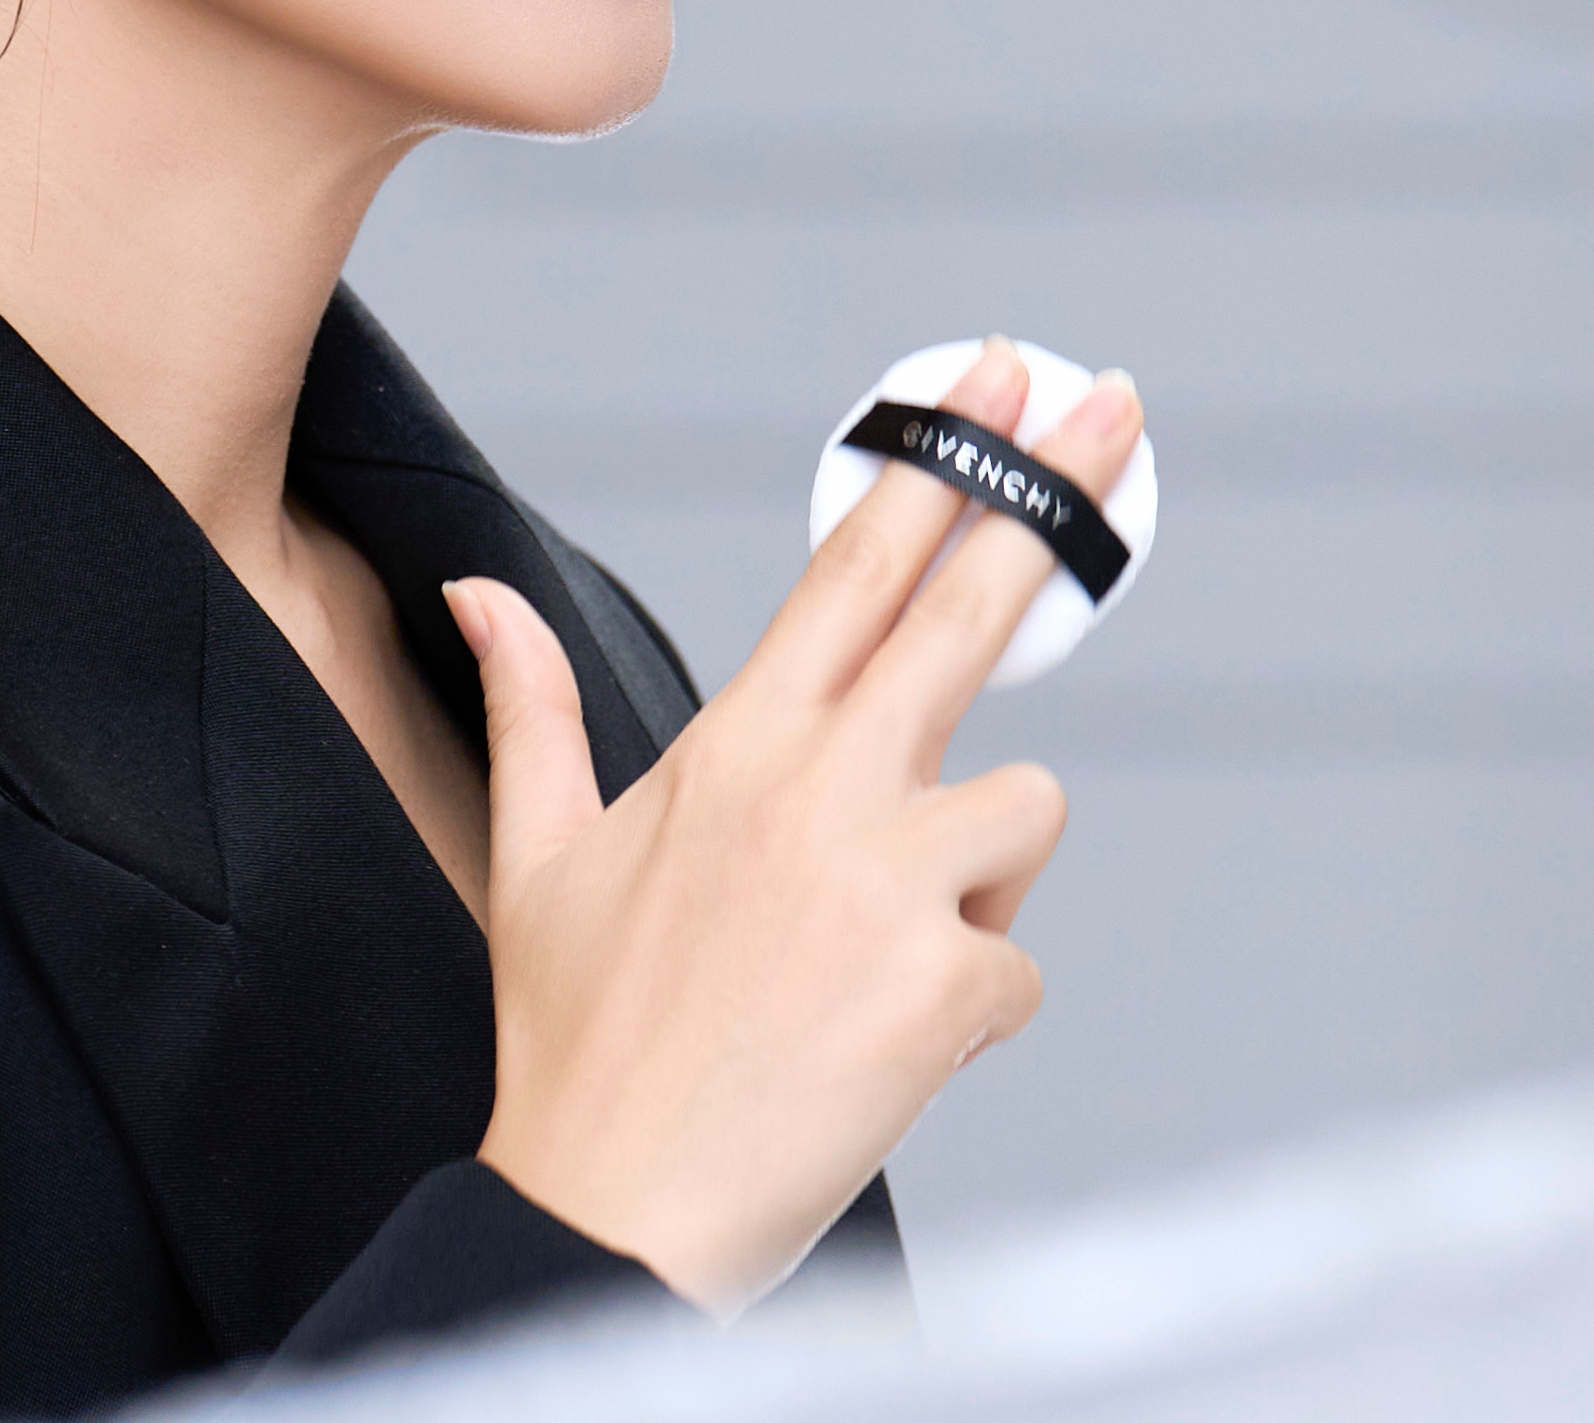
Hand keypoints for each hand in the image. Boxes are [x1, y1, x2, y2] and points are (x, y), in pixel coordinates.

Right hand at [454, 336, 1141, 1315]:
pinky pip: (1017, 966)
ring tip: (866, 965)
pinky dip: (966, 1013)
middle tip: (1114, 407)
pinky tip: (877, 1051)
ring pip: (1021, 813)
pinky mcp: (948, 983)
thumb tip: (478, 595)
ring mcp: (888, 881)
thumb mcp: (534, 859)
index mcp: (731, 747)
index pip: (854, 566)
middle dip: (1050, 495)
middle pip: (968, 608)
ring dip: (973, 882)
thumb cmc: (576, 1049)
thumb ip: (531, 708)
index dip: (936, 459)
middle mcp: (817, 788)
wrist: (605, 1215)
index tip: (993, 379)